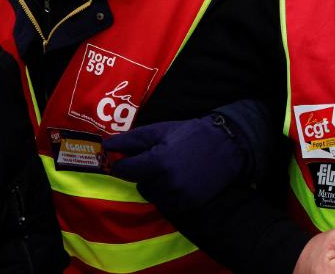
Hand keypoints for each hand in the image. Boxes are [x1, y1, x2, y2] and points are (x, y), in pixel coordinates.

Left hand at [103, 115, 245, 212]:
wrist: (227, 145)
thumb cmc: (191, 133)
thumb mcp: (160, 130)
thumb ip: (132, 139)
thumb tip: (107, 146)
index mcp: (157, 162)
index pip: (125, 171)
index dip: (122, 164)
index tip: (125, 160)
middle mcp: (166, 183)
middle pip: (139, 184)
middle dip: (143, 173)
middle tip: (157, 160)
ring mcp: (179, 196)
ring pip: (152, 195)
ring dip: (155, 185)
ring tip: (169, 170)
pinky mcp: (189, 205)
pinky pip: (167, 203)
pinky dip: (167, 194)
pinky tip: (178, 180)